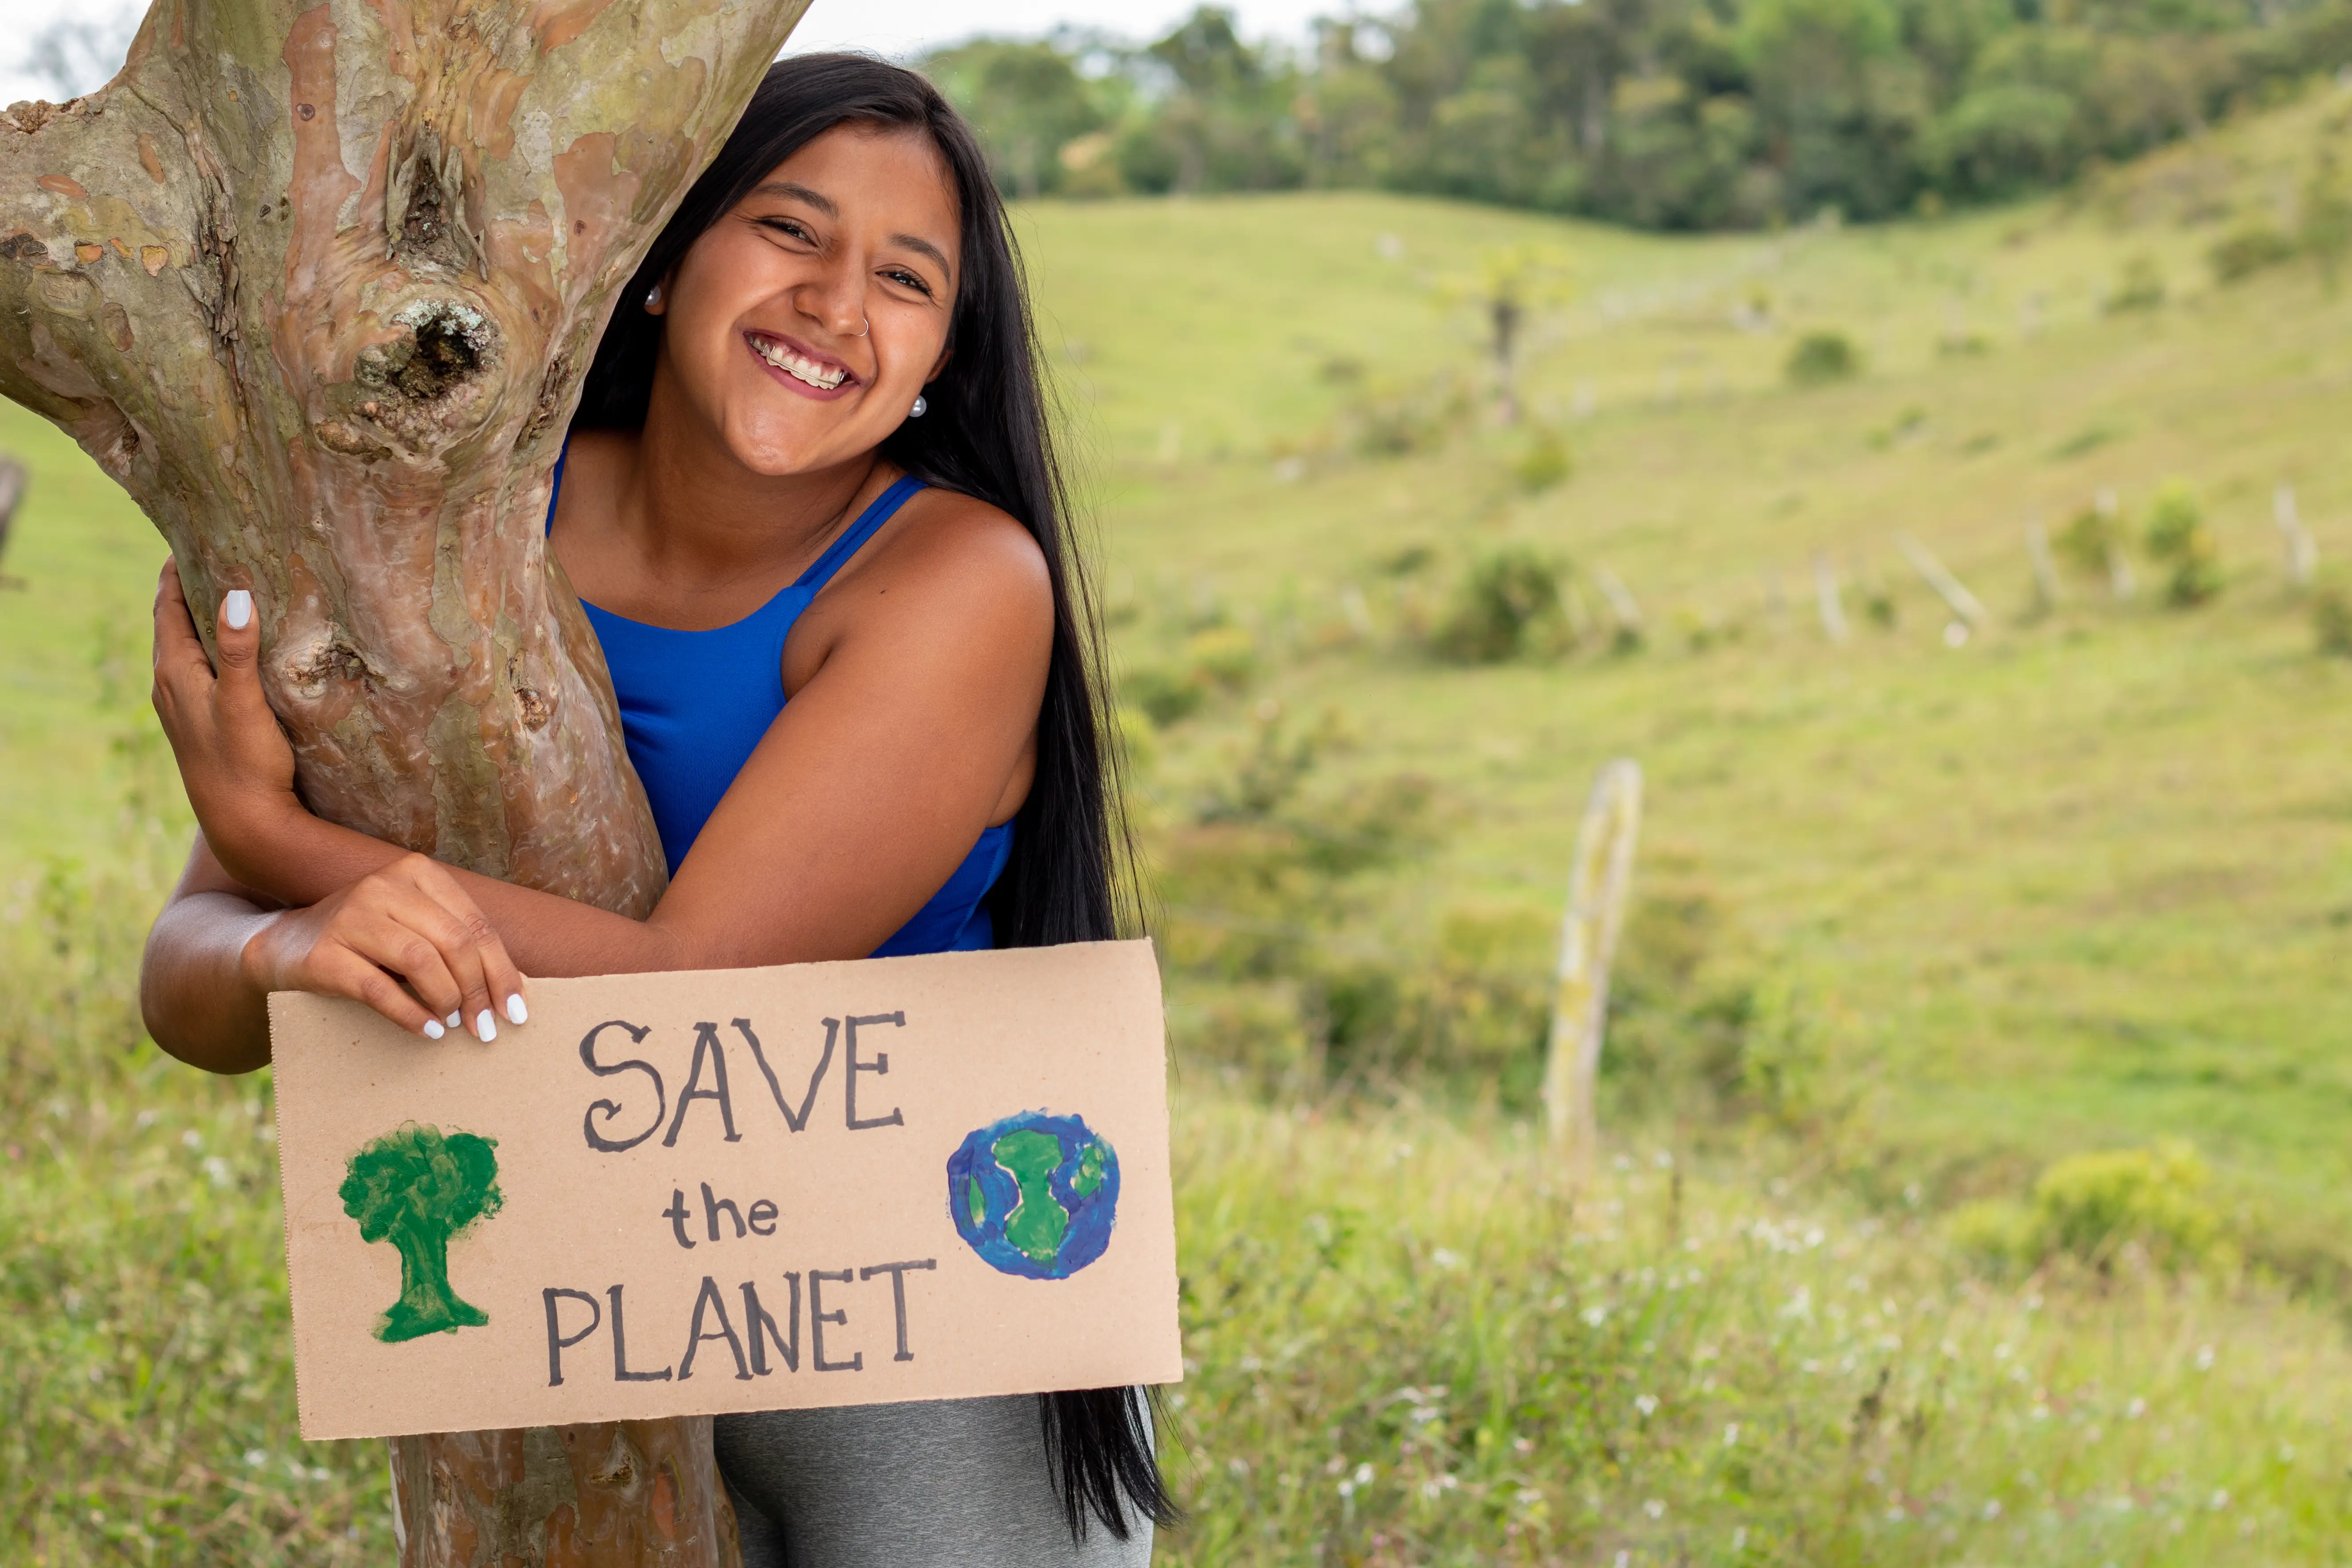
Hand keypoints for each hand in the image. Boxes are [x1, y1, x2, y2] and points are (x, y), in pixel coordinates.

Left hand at [150, 558, 299, 887]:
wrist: (245, 823)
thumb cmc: (246, 763)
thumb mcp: (244, 702)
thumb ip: (237, 649)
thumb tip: (235, 595)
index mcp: (174, 673)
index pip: (166, 606)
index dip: (175, 570)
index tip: (190, 535)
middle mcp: (169, 686)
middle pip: (170, 623)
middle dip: (186, 588)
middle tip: (211, 554)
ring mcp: (181, 708)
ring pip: (181, 648)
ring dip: (196, 620)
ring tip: (221, 593)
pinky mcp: (199, 725)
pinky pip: (194, 670)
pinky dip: (206, 648)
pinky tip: (228, 653)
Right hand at [241, 853, 530, 1041]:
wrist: (283, 947)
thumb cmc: (367, 942)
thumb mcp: (414, 928)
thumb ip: (457, 945)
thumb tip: (513, 991)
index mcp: (416, 873)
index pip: (475, 925)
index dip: (502, 971)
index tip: (516, 1010)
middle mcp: (383, 885)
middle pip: (454, 942)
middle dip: (478, 990)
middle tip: (486, 1028)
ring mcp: (350, 916)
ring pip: (420, 961)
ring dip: (447, 1000)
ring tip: (455, 1025)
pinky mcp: (324, 954)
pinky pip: (378, 989)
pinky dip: (410, 1014)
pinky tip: (429, 1032)